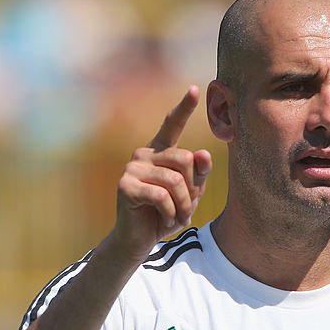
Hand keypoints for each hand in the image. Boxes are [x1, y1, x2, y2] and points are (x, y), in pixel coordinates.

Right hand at [110, 85, 212, 262]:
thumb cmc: (165, 215)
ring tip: (177, 217)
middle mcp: (144, 154)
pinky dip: (170, 213)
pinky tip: (164, 221)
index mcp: (160, 152)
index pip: (172, 125)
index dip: (184, 107)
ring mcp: (133, 168)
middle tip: (186, 208)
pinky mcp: (126, 186)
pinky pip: (162, 196)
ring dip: (183, 205)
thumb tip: (204, 153)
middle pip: (185, 159)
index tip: (196, 89)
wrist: (138, 240)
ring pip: (176, 180)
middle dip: (192, 188)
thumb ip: (198, 174)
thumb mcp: (189, 194)